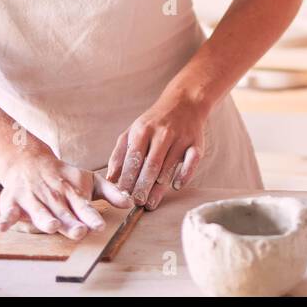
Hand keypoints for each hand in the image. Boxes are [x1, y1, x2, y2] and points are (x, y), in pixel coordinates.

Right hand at [0, 148, 127, 239]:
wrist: (29, 160)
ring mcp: (33, 198)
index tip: (99, 226)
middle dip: (69, 223)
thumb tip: (131, 203)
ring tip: (49, 226)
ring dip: (43, 219)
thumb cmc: (64, 176)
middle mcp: (53, 198)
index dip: (91, 216)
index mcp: (72, 195)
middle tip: (79, 232)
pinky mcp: (14, 200)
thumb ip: (110, 193)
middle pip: (62, 212)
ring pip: (38, 211)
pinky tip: (2, 227)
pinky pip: (8, 211)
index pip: (83, 207)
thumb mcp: (89, 181)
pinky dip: (5, 218)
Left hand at [106, 92, 208, 210]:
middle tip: (137, 203)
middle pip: (151, 165)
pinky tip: (176, 186)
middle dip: (142, 186)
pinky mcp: (196, 143)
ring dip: (159, 186)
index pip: (134, 158)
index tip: (122, 196)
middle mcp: (162, 134)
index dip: (128, 178)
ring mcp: (181, 138)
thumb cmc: (154, 122)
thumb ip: (120, 154)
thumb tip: (110, 179)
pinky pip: (192, 161)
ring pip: (169, 166)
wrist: (184, 103)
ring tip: (150, 203)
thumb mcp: (133, 131)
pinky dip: (185, 174)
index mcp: (143, 131)